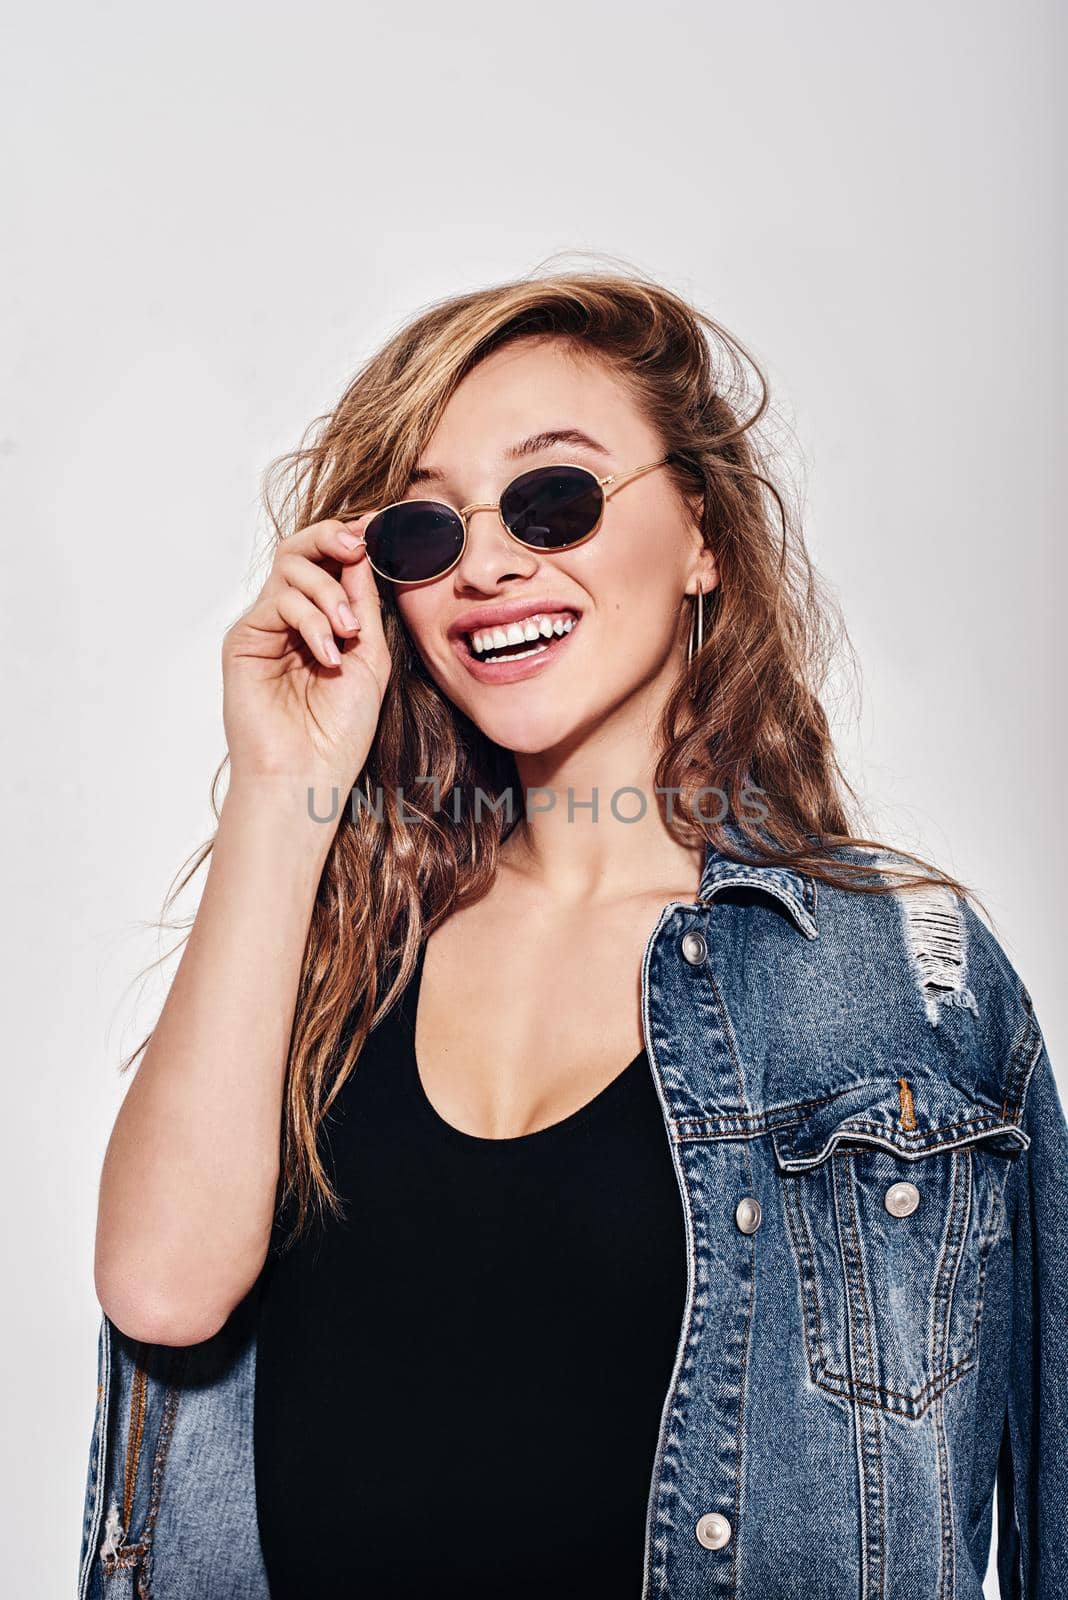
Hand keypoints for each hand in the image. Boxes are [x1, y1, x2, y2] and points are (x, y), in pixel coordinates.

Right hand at [221, 513, 391, 789]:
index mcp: (322, 621)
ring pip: (291, 567)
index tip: (381, 528)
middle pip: (301, 549)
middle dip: (332, 538)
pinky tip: (328, 654)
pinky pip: (278, 601)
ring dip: (329, 592)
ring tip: (348, 632)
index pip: (330, 563)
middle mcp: (290, 619)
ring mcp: (265, 627)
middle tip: (358, 547)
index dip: (352, 539)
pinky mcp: (244, 640)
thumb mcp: (370, 655)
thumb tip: (363, 549)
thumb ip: (364, 603)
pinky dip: (310, 619)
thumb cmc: (341, 729)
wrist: (309, 774)